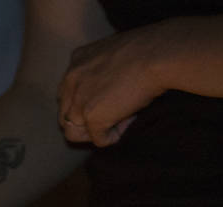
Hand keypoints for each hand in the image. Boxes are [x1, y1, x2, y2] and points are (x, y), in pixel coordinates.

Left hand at [57, 26, 169, 146]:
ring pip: (74, 133)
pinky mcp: (91, 117)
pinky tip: (129, 120)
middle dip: (85, 122)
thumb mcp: (113, 54)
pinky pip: (99, 140)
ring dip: (96, 132)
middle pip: (65, 115)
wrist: (156, 54)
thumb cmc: (147, 51)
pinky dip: (114, 136)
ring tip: (120, 121)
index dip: (86, 103)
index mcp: (76, 61)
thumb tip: (109, 95)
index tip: (108, 102)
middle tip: (112, 117)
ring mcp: (79, 100)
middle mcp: (70, 80)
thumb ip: (101, 72)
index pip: (67, 94)